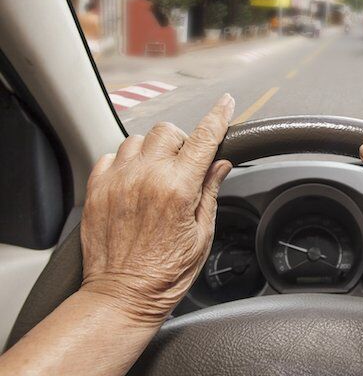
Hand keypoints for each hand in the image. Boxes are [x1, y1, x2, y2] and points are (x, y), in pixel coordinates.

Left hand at [80, 94, 234, 324]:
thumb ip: (209, 192)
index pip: (203, 140)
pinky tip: (133, 182)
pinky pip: (110, 156)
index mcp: (177, 189)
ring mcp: (118, 182)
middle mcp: (145, 178)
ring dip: (152, 151)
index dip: (218, 117)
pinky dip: (125, 162)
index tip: (226, 104)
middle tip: (184, 166)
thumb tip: (220, 165)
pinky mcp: (97, 190)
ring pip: (137, 139)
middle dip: (181, 142)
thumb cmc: (165, 274)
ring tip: (155, 175)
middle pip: (167, 131)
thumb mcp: (201, 235)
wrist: (122, 296)